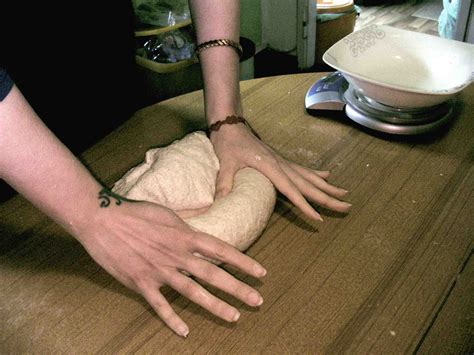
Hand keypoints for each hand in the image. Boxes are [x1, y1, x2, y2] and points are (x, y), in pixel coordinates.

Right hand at [75, 200, 265, 336]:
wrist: (102, 220)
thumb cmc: (136, 213)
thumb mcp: (167, 215)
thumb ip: (186, 229)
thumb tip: (201, 238)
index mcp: (185, 236)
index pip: (221, 250)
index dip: (243, 262)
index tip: (260, 273)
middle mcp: (177, 255)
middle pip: (213, 274)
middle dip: (238, 289)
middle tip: (257, 301)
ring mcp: (160, 271)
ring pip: (193, 292)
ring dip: (215, 306)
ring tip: (234, 317)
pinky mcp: (141, 283)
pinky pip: (160, 305)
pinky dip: (172, 319)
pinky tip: (185, 331)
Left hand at [210, 123, 351, 220]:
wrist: (231, 125)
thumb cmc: (228, 143)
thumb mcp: (225, 163)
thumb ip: (224, 182)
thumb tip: (221, 203)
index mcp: (270, 166)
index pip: (291, 190)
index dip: (305, 205)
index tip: (319, 218)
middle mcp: (281, 164)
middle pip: (308, 184)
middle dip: (327, 197)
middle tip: (346, 206)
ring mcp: (283, 162)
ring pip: (309, 177)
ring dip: (327, 186)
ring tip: (344, 194)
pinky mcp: (281, 160)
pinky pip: (303, 170)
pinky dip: (316, 175)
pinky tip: (328, 176)